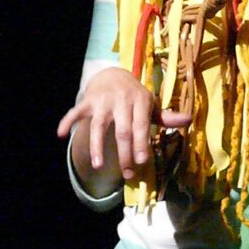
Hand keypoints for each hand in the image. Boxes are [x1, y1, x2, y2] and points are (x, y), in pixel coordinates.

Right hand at [57, 67, 190, 184]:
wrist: (113, 75)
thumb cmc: (135, 97)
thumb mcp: (150, 105)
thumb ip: (166, 117)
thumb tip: (189, 120)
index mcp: (140, 101)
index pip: (142, 126)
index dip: (142, 143)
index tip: (142, 161)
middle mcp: (122, 100)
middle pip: (123, 130)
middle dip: (125, 153)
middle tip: (128, 173)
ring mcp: (103, 101)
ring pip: (99, 125)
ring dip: (97, 145)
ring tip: (98, 166)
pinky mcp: (88, 102)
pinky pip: (76, 112)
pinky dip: (66, 122)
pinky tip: (60, 135)